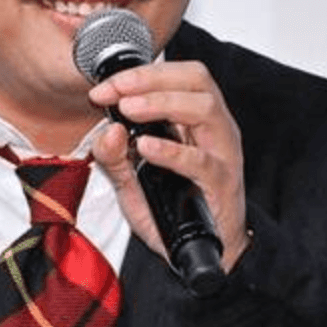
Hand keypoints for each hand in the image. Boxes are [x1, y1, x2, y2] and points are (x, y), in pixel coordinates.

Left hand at [89, 60, 250, 271]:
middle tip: (116, 91)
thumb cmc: (173, 208)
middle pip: (196, 80)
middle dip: (151, 79)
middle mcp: (213, 128)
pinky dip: (172, 150)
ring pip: (205, 109)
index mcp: (195, 119)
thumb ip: (113, 155)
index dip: (139, 74)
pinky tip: (147, 148)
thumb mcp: (130, 180)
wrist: (203, 252)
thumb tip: (107, 129)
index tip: (104, 87)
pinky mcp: (222, 183)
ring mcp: (222, 154)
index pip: (176, 75)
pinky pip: (202, 160)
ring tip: (129, 110)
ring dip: (163, 103)